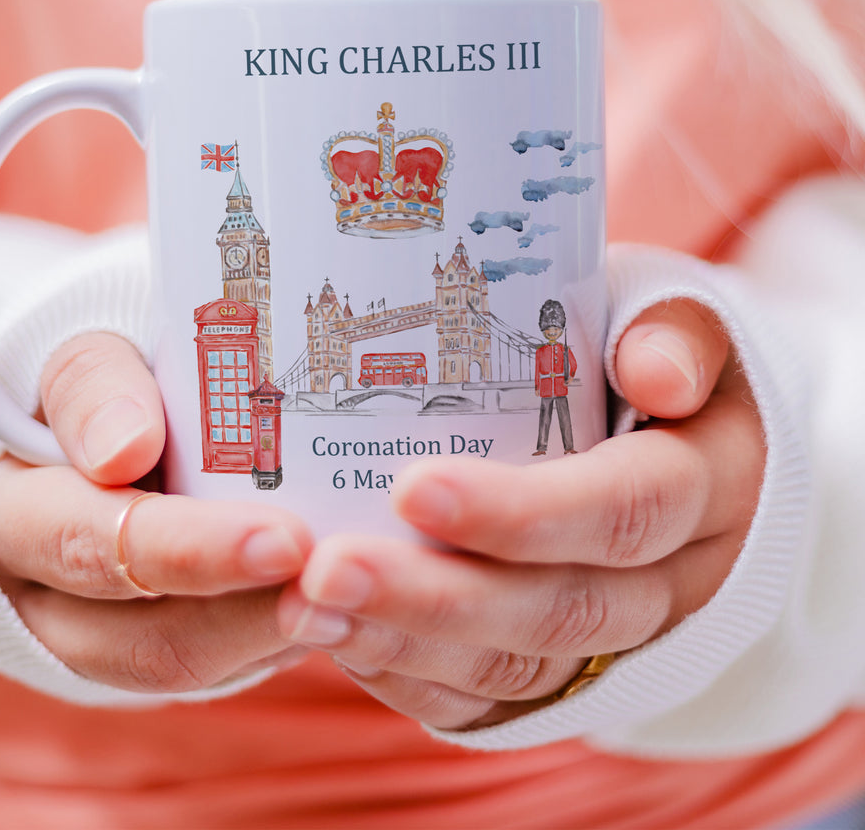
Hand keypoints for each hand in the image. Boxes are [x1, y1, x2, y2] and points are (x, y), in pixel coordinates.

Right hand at [0, 332, 312, 692]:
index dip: (185, 550)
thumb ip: (94, 387)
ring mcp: (106, 642)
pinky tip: (338, 599)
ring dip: (277, 637)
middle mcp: (50, 604)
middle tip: (338, 578)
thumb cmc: (104, 389)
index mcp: (12, 517)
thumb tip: (124, 447)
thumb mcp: (87, 360)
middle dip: (250, 615)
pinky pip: (224, 665)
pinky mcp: (165, 651)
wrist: (106, 438)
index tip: (282, 538)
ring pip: (193, 669)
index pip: (89, 546)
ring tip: (352, 593)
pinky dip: (282, 637)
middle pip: (146, 640)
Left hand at [277, 300, 763, 728]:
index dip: (526, 512)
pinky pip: (489, 700)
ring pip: (517, 667)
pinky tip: (337, 642)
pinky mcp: (560, 673)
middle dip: (439, 598)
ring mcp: (614, 640)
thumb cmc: (635, 352)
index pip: (628, 509)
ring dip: (406, 644)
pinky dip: (411, 677)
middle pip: (564, 609)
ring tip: (307, 612)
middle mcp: (670, 582)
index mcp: (708, 485)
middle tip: (330, 570)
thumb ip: (670, 332)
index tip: (414, 488)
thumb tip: (660, 374)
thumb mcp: (667, 316)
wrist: (662, 435)